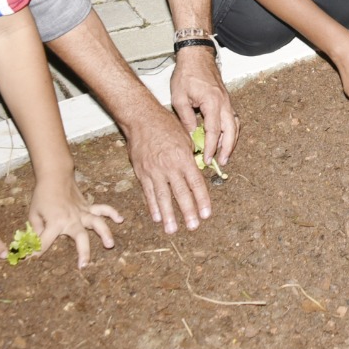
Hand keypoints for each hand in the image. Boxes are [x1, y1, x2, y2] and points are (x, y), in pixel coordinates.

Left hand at [27, 174, 122, 268]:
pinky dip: (112, 213)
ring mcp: (82, 212)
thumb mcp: (33, 214)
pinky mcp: (88, 207)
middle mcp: (71, 219)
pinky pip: (102, 209)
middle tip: (84, 265)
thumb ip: (36, 231)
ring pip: (97, 223)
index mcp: (55, 222)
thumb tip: (36, 245)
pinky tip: (120, 219)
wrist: (55, 176)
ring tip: (110, 244)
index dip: (36, 252)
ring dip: (105, 233)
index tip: (30, 261)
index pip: (44, 242)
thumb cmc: (42, 196)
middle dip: (83, 252)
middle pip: (80, 237)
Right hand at [124, 103, 211, 233]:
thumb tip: (199, 171)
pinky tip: (157, 218)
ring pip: (162, 197)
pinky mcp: (141, 173)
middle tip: (193, 227)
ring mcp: (154, 171)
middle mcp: (169, 167)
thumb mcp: (185, 138)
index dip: (202, 200)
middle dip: (188, 211)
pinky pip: (148, 192)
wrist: (141, 119)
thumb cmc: (166, 126)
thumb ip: (191, 157)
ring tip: (172, 230)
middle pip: (180, 193)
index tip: (207, 214)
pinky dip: (152, 206)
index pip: (196, 183)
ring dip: (168, 215)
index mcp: (183, 158)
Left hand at [170, 46, 237, 165]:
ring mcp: (227, 101)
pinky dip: (231, 131)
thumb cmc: (186, 74)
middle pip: (231, 130)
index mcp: (212, 102)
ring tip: (225, 155)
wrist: (196, 56)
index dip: (211, 147)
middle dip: (227, 148)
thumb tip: (192, 136)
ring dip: (231, 141)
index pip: (214, 131)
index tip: (207, 159)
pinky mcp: (226, 100)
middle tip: (221, 162)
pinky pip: (232, 119)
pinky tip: (224, 139)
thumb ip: (186, 118)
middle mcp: (223, 102)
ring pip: (235, 125)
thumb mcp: (179, 97)